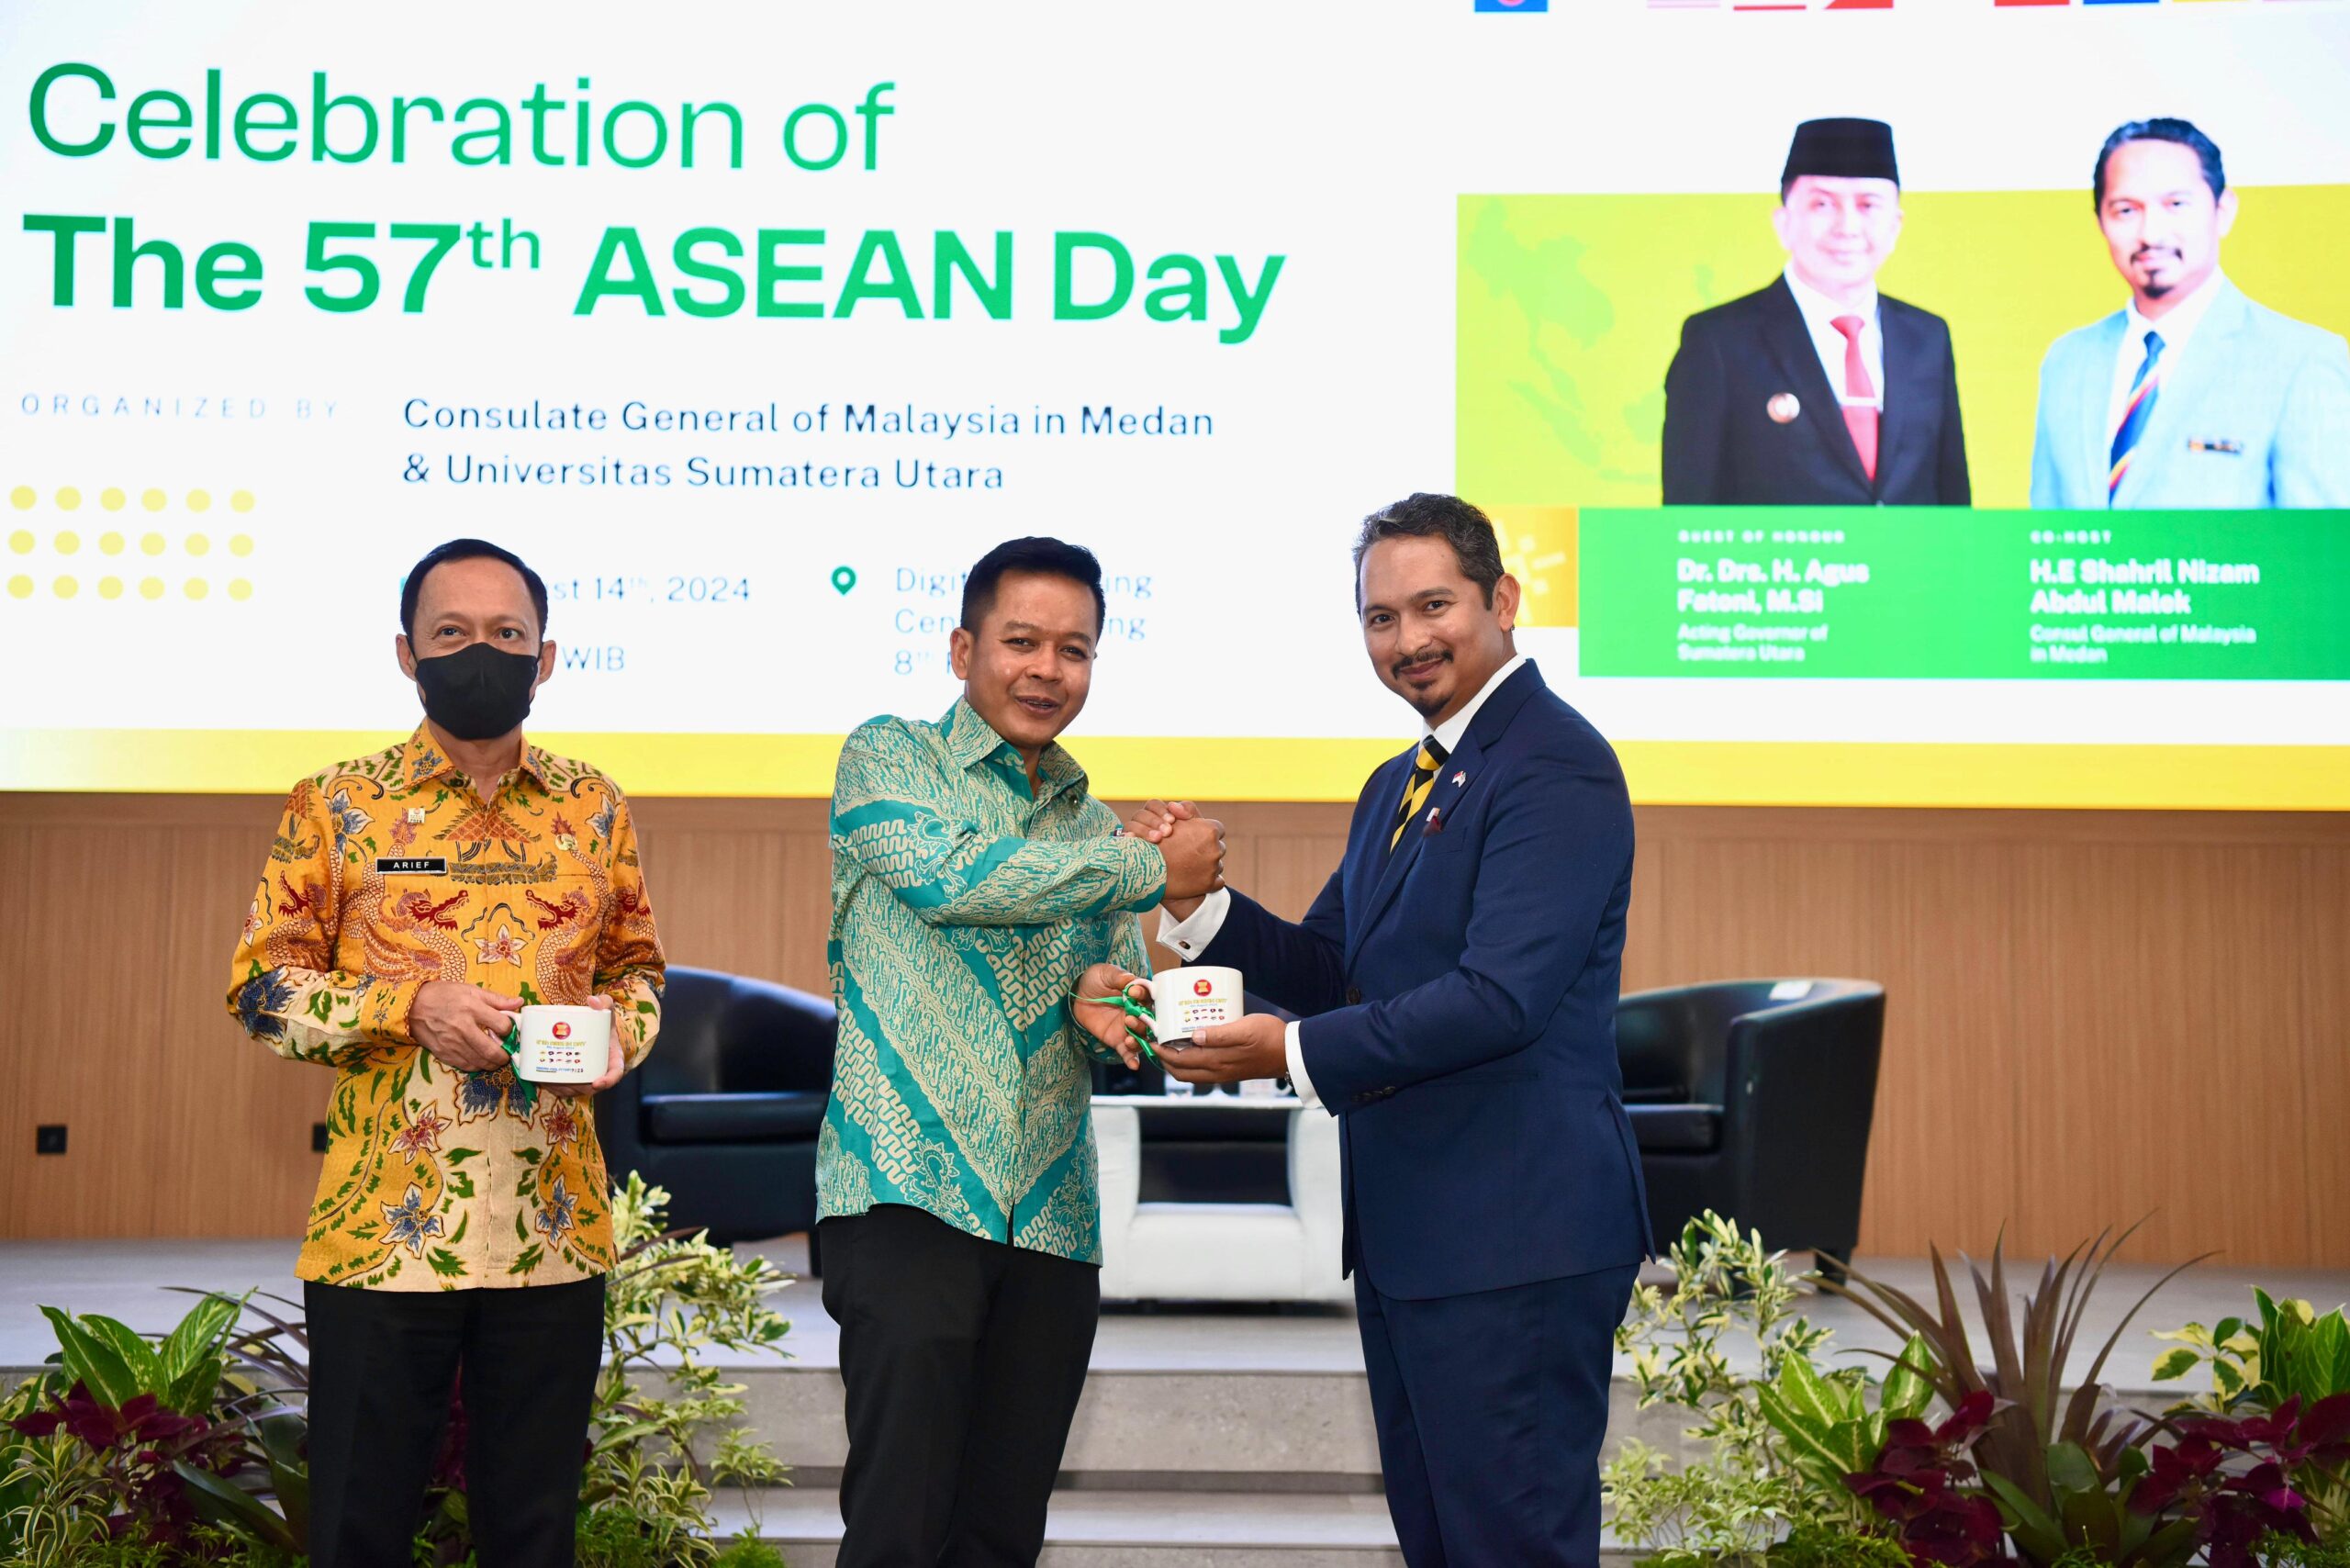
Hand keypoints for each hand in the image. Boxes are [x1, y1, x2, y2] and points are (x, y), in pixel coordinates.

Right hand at [410, 981, 524, 1074]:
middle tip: (507, 1053)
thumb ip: (496, 999)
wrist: (413, 1006)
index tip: (508, 1030)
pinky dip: (477, 1065)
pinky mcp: (444, 1053)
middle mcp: (463, 1028)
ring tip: (495, 1058)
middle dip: (505, 1056)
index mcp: (472, 1008)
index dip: (510, 1030)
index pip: (502, 1026)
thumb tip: (519, 1002)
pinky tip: (480, 1059)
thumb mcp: (471, 990)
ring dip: (492, 1063)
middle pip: (492, 1050)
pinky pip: (466, 1066)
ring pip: (480, 1062)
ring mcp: (452, 1043)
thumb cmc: (444, 995)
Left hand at [547, 995, 623, 1097]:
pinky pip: (568, 1087)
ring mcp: (589, 1076)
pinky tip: (543, 1082)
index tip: (596, 1083)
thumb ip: (604, 1002)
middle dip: (578, 1087)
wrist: (594, 1028)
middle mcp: (603, 1070)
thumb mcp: (607, 1010)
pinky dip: (556, 1087)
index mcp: (614, 1058)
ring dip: (564, 1089)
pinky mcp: (577, 1077)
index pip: (616, 1073)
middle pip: (592, 1086)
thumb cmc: (602, 1021)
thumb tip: (591, 1001)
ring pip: (577, 1089)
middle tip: (563, 1082)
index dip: (608, 1081)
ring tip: (550, 1082)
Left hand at [1070, 962, 1152, 1070]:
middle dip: (1142, 1022)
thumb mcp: (1104, 973)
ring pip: (1141, 1037)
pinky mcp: (1118, 1040)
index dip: (1143, 995)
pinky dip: (1132, 1059)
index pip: (1147, 996)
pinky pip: (1128, 1052)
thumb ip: (1117, 976)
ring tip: (1128, 1039)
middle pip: (1148, 1020)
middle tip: (1129, 1018)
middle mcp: (1138, 1012)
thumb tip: (1130, 979)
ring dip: (1138, 1039)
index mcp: (1137, 994)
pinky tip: (1134, 1065)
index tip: (1133, 992)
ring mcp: (1128, 1028)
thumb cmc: (1095, 981)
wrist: (1078, 996)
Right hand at [1124, 799, 1198, 843]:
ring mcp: (1135, 836)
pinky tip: (1134, 841)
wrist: (1192, 868)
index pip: (1153, 805)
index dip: (1161, 810)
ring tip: (1157, 839)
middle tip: (1167, 832)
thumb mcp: (1196, 826)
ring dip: (1143, 830)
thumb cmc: (1193, 845)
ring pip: (1131, 825)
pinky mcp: (1130, 849)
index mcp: (1157, 815)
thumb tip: (1173, 805)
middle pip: (1141, 814)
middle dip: (1154, 821)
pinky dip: (1127, 838)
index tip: (1172, 820)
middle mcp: (1144, 823)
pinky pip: (1123, 840)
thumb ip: (1188, 811)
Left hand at [1156, 1013, 1288, 1085]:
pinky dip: (1190, 1063)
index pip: (1180, 1061)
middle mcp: (1217, 1072)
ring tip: (1170, 1045)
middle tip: (1156, 1041)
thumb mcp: (1244, 1030)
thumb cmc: (1270, 1037)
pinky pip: (1202, 1072)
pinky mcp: (1230, 1071)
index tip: (1152, 1038)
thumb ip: (1219, 1034)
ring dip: (1176, 1063)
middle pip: (1181, 1071)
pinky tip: (1193, 1048)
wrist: (1291, 1053)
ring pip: (1191, 1074)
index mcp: (1217, 1061)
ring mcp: (1223, 1074)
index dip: (1162, 1051)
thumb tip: (1192, 1036)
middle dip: (1164, 1059)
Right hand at [1157, 814, 1225, 904]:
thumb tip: (1189, 809)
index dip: (1205, 832)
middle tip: (1190, 852)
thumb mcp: (1172, 819)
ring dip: (1207, 865)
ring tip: (1188, 865)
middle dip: (1207, 849)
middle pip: (1218, 847)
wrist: (1147, 872)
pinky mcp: (1209, 884)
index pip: (1217, 828)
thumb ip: (1186, 809)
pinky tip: (1194, 879)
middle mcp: (1216, 849)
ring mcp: (1213, 868)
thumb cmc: (1158, 843)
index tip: (1195, 836)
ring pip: (1217, 864)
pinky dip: (1208, 881)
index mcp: (1209, 831)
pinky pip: (1217, 881)